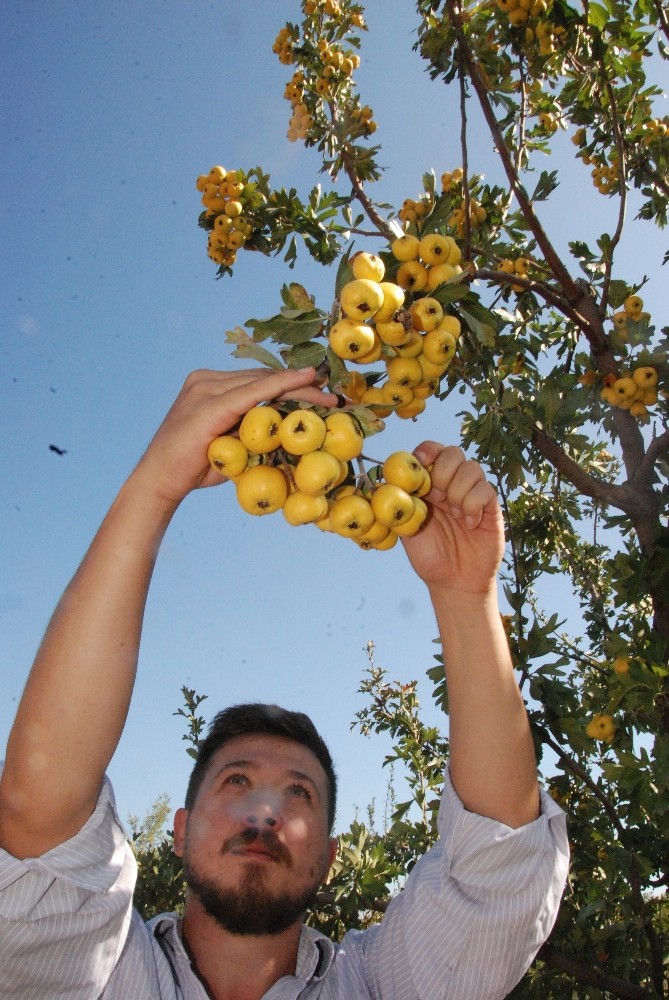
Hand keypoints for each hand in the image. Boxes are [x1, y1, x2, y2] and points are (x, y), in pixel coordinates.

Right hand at [131, 367, 335, 506]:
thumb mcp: (229, 444)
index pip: (257, 381)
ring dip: (299, 387)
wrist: (160, 481)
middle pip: (262, 378)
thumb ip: (250, 432)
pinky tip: (304, 380)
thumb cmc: (193, 468)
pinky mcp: (210, 403)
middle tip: (334, 397)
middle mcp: (205, 380)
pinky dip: (282, 385)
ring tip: (329, 398)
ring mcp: (205, 388)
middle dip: (300, 386)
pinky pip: (253, 391)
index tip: (319, 392)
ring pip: (262, 382)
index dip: (289, 385)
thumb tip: (286, 435)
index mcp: (208, 386)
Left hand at [401, 442, 503, 594]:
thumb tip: (384, 484)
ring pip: (472, 467)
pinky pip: (486, 489)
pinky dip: (474, 504)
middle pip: (453, 452)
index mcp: (430, 486)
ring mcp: (472, 494)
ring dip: (459, 490)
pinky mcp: (490, 507)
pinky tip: (469, 524)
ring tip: (455, 514)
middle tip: (438, 497)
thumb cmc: (429, 556)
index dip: (427, 451)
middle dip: (443, 471)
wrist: (454, 582)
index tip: (421, 463)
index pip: (431, 451)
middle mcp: (452, 485)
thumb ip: (400, 506)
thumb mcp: (407, 531)